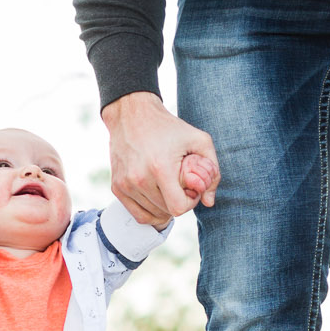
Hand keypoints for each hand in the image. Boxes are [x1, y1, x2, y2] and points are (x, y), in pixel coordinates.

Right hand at [103, 91, 219, 223]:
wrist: (131, 115)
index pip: (178, 207)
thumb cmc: (168, 127)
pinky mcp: (117, 187)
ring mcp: (125, 184)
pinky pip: (137, 214)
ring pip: (152, 215)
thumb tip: (209, 202)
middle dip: (178, 202)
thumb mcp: (198, 139)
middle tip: (180, 186)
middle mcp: (139, 178)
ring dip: (164, 207)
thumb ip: (212, 170)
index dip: (190, 202)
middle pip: (166, 212)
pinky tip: (158, 197)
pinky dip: (150, 211)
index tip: (190, 190)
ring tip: (168, 188)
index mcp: (160, 167)